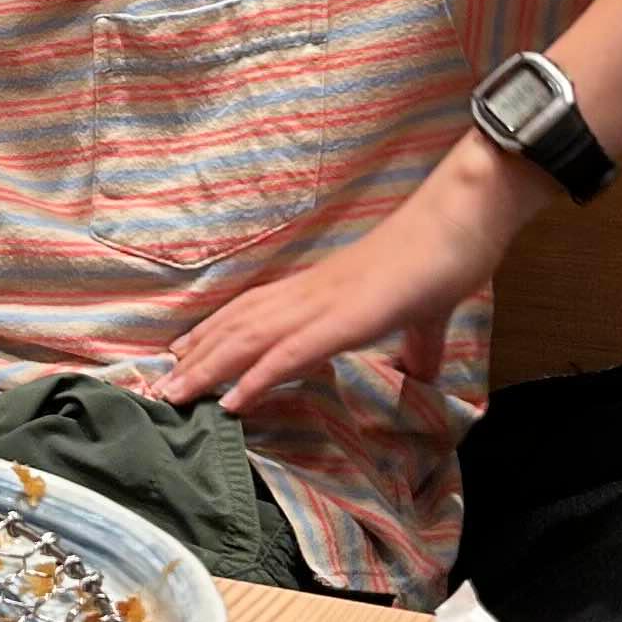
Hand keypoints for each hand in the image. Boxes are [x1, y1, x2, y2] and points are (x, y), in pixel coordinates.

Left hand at [157, 136, 536, 414]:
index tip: (184, 356)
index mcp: (324, 290)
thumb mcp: (423, 315)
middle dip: (196, 359)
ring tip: (174, 397)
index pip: (256, 313)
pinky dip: (256, 378)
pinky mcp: (346, 319)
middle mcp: (312, 294)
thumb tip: (422, 373)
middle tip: (159, 389)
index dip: (216, 334)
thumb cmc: (442, 258)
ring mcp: (325, 304)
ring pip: (250, 340)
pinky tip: (230, 401)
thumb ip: (419, 346)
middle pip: (238, 327)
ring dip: (208, 371)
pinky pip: (290, 353)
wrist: (462, 220)